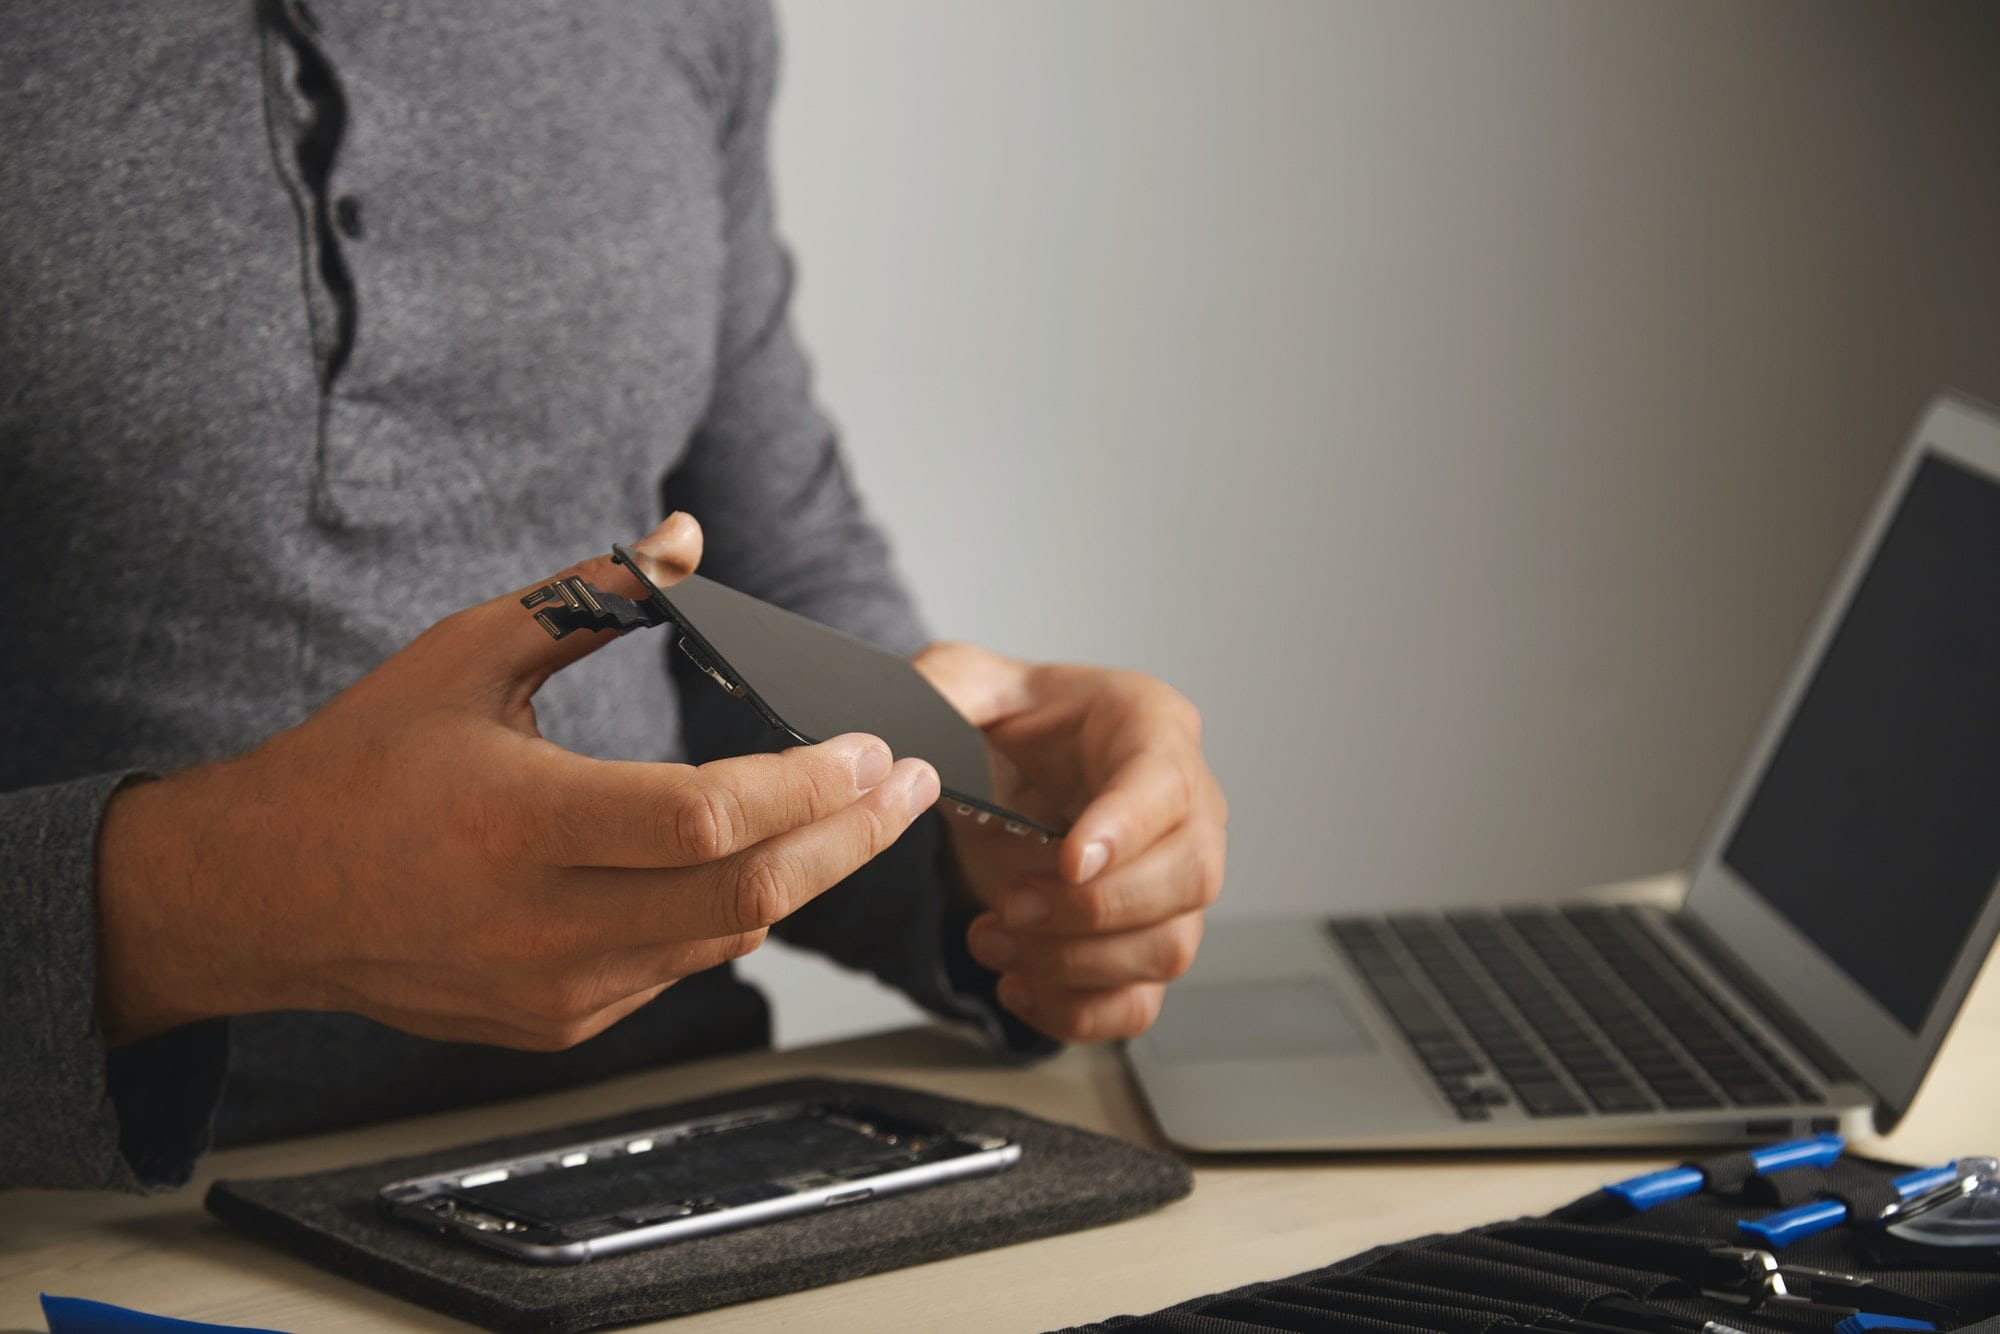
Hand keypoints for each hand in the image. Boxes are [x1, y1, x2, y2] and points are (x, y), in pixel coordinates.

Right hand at [95, 513, 940, 1049]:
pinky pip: (682, 968)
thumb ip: (587, 595)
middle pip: (748, 895)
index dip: (810, 787)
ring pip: (728, 939)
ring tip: (861, 814)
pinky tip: (763, 861)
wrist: (265, 896)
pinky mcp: (560, 1023)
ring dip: (807, 876)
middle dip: (852, 838)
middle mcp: (541, 920)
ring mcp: (554, 987)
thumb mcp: (466, 654)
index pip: (706, 818)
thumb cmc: (366, 759)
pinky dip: (735, 914)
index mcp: (518, 820)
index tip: (879, 750)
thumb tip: (688, 533)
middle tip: (916, 786)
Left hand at [914, 642, 1225, 1042]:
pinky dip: (1077, 1012)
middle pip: (1189, 876)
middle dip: (1093, 906)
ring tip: (991, 939)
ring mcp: (1174, 883)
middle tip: (1011, 903)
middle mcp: (1186, 808)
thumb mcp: (967, 681)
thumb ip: (942, 688)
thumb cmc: (1013, 723)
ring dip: (1075, 962)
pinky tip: (1017, 986)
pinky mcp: (1146, 942)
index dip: (1124, 827)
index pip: (1166, 782)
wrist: (1011, 772)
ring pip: (1169, 947)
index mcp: (1151, 728)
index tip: (1068, 860)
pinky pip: (1140, 1003)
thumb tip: (905, 733)